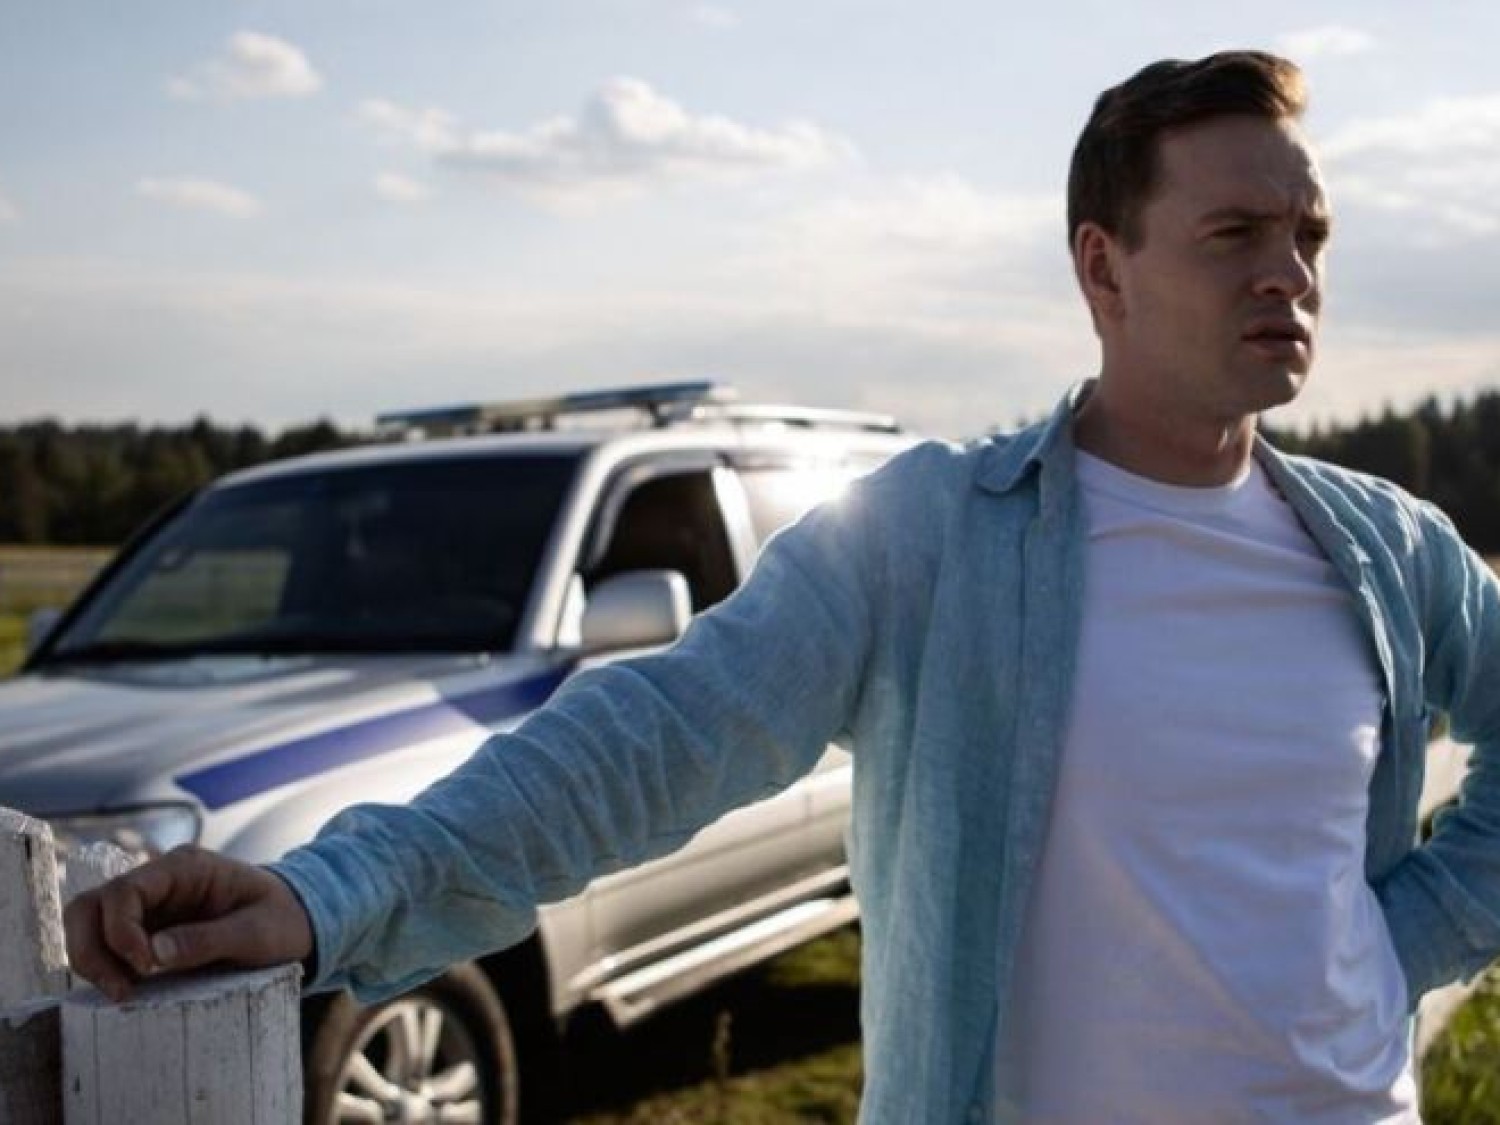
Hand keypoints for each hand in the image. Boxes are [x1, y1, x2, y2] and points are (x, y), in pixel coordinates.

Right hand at [63, 844, 313, 1001]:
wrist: (297, 921)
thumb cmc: (283, 920)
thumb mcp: (258, 932)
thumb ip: (208, 940)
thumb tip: (153, 955)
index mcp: (185, 867)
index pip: (124, 891)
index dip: (121, 932)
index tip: (146, 968)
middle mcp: (158, 881)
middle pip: (91, 905)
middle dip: (92, 949)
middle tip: (121, 990)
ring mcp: (149, 905)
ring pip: (88, 925)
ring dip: (93, 961)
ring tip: (124, 994)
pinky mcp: (147, 930)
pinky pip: (106, 945)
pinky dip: (106, 968)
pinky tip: (131, 990)